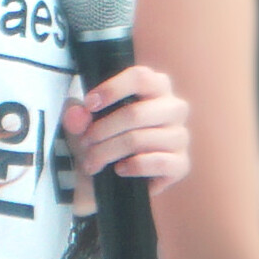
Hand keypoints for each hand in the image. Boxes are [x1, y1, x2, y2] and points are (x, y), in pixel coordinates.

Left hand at [61, 65, 189, 189]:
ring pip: (139, 140)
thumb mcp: (83, 125)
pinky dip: (132, 167)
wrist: (114, 181)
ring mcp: (180, 136)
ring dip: (108, 152)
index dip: (112, 89)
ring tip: (92, 161)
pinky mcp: (181, 164)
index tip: (89, 105)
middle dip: (102, 130)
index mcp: (155, 87)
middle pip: (135, 113)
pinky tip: (119, 169)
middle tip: (85, 142)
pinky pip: (157, 162)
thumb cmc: (104, 140)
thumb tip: (77, 114)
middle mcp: (174, 108)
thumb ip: (76, 116)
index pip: (140, 77)